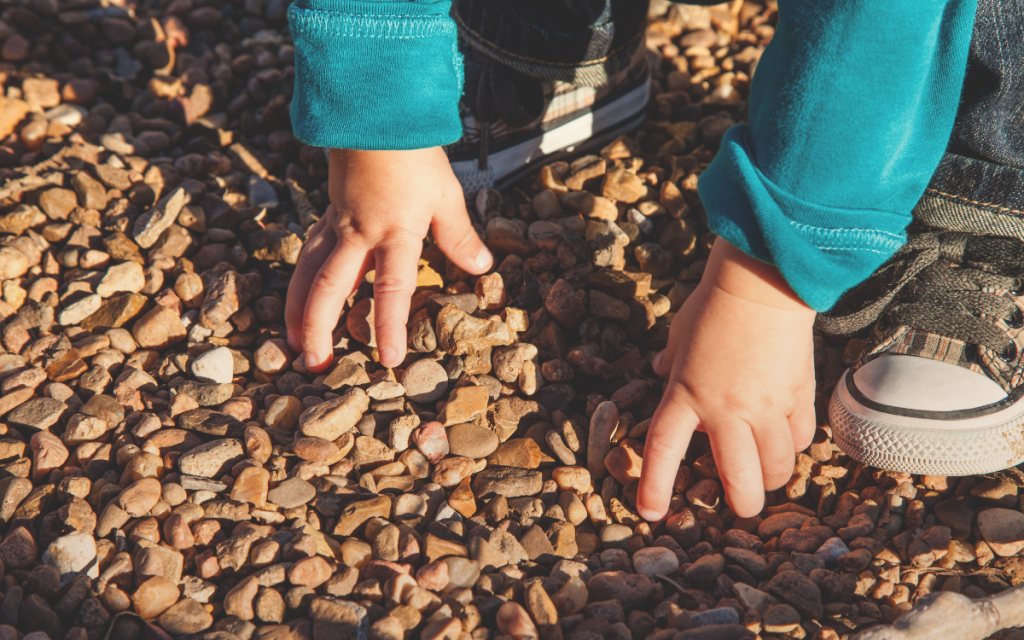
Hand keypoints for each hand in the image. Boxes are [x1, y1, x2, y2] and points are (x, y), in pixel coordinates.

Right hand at [286, 148, 492, 370]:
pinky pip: (307, 252)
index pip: (391, 289)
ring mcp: (337, 224)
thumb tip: (480, 267)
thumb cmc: (413, 154)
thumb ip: (459, 236)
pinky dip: (299, 280)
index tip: (388, 359)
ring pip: (307, 272)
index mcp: (393, 233)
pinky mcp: (327, 214)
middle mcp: (358, 234)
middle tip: (314, 364)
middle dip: (319, 327)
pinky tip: (298, 297)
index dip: (389, 326)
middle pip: (330, 287)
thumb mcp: (445, 196)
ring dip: (297, 308)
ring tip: (291, 339)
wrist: (376, 114)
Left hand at [636, 238, 816, 519]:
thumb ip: (670, 359)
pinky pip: (801, 438)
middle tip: (742, 507)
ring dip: (772, 476)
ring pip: (776, 466)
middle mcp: (725, 409)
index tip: (649, 513)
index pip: (663, 450)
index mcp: (685, 394)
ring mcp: (764, 406)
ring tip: (767, 473)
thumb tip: (658, 369)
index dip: (655, 486)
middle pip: (738, 478)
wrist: (763, 284)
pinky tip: (788, 437)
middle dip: (742, 504)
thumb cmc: (715, 305)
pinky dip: (795, 444)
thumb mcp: (680, 333)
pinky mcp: (797, 395)